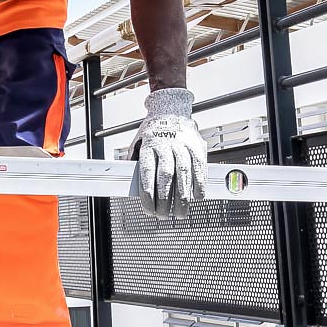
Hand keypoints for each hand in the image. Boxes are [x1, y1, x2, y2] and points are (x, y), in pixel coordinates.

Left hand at [132, 88, 207, 216]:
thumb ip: (134, 162)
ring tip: (180, 213)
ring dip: (183, 198)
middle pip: (166, 177)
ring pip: (183, 175)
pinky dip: (199, 185)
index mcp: (149, 146)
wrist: (172, 110)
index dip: (148, 194)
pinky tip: (197, 197)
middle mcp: (166, 146)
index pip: (147, 173)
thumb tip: (127, 183)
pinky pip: (199, 169)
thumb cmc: (153, 131)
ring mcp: (183, 146)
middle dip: (164, 201)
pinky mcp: (197, 148)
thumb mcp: (138, 143)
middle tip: (163, 216)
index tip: (148, 209)